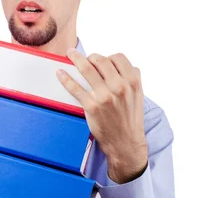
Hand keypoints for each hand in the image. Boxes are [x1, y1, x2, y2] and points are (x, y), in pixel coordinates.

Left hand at [57, 49, 147, 183]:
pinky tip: (60, 73)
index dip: (107, 57)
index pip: (117, 58)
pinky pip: (75, 88)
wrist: (126, 142)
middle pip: (101, 60)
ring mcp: (104, 96)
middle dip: (90, 56)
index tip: (100, 59)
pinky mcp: (91, 106)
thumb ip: (130, 79)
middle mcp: (119, 86)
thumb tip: (121, 65)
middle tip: (84, 58)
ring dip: (76, 58)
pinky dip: (66, 79)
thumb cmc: (131, 119)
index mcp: (132, 82)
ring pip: (87, 69)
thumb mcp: (137, 95)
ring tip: (70, 54)